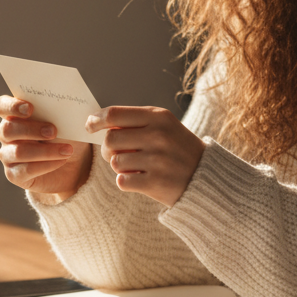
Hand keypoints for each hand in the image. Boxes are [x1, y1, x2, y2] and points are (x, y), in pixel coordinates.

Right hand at [0, 96, 91, 202]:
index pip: (1, 106)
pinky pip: (25, 170)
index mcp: (14, 115)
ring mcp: (8, 155)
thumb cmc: (66, 135)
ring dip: (45, 151)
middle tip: (54, 131)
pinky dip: (46, 165)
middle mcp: (6, 134)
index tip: (30, 108)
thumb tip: (68, 107)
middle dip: (31, 129)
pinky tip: (62, 161)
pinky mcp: (14, 174)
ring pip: (18, 152)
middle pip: (7, 129)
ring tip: (67, 150)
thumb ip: (60, 111)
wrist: (75, 164)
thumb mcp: (65, 120)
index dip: (11, 106)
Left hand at [86, 106, 204, 206]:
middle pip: (110, 140)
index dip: (96, 120)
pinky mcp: (156, 183)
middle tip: (116, 153)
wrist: (207, 178)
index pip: (114, 114)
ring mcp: (157, 160)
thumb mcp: (164, 126)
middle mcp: (158, 136)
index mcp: (158, 117)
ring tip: (134, 167)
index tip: (90, 126)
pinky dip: (126, 182)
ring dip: (119, 166)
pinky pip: (122, 181)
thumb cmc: (178, 149)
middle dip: (107, 149)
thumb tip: (99, 123)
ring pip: (114, 162)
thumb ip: (135, 122)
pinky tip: (139, 179)